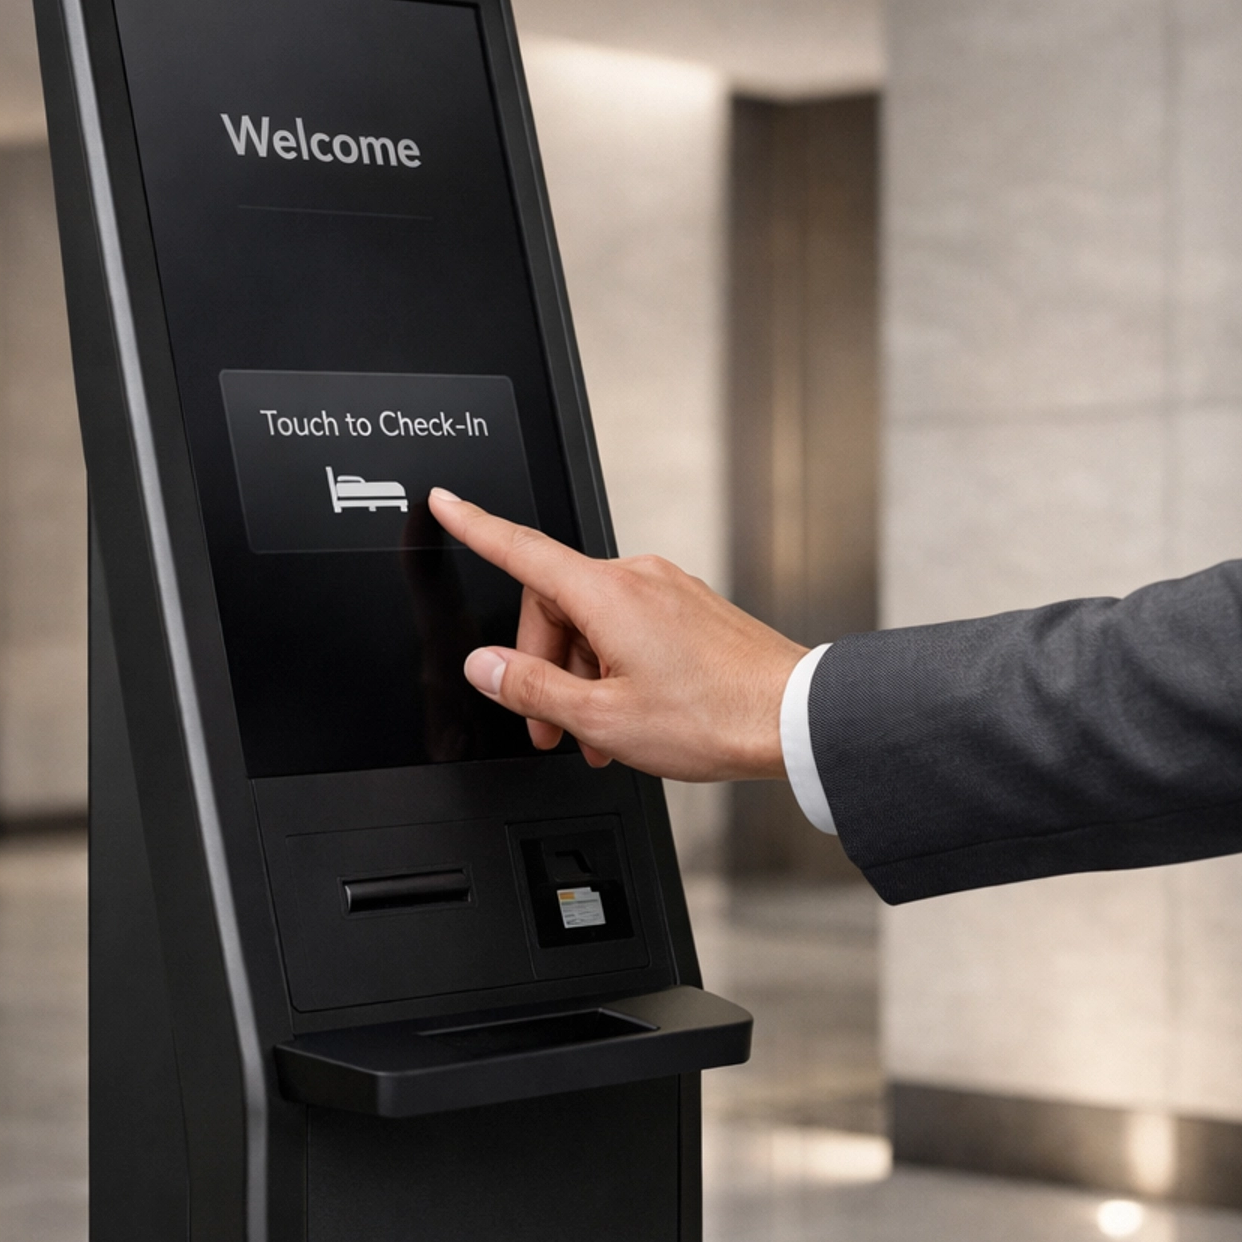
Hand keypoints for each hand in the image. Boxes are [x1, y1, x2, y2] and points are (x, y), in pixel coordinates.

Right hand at [428, 489, 804, 781]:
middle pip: (556, 606)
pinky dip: (616, 670)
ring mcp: (669, 591)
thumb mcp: (604, 717)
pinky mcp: (691, 609)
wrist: (795, 717)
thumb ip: (533, 688)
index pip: (521, 549)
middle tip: (550, 727)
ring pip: (595, 625)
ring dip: (583, 679)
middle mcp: (639, 579)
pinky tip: (630, 716)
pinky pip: (631, 629)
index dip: (475, 526)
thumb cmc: (713, 715)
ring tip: (601, 737)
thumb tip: (486, 666)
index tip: (447, 504)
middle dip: (543, 667)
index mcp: (608, 595)